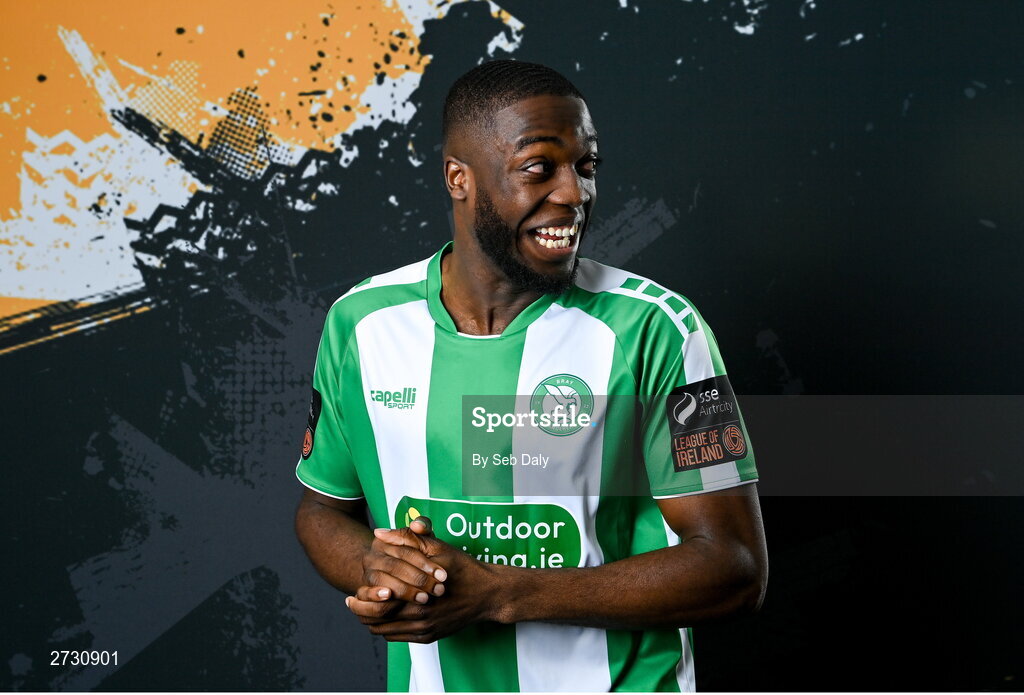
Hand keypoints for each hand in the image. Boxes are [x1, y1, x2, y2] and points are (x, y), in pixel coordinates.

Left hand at [347, 516, 501, 642]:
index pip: (374, 605)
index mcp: (416, 596)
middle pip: (375, 622)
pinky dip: (387, 628)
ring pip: (384, 632)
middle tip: (353, 601)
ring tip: (368, 607)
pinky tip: (387, 614)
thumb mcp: (438, 548)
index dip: (359, 599)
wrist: (489, 594)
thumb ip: (407, 539)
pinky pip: (397, 637)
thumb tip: (379, 533)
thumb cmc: (463, 569)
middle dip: (361, 612)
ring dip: (373, 620)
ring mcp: (424, 630)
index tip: (352, 593)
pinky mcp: (429, 636)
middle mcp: (418, 618)